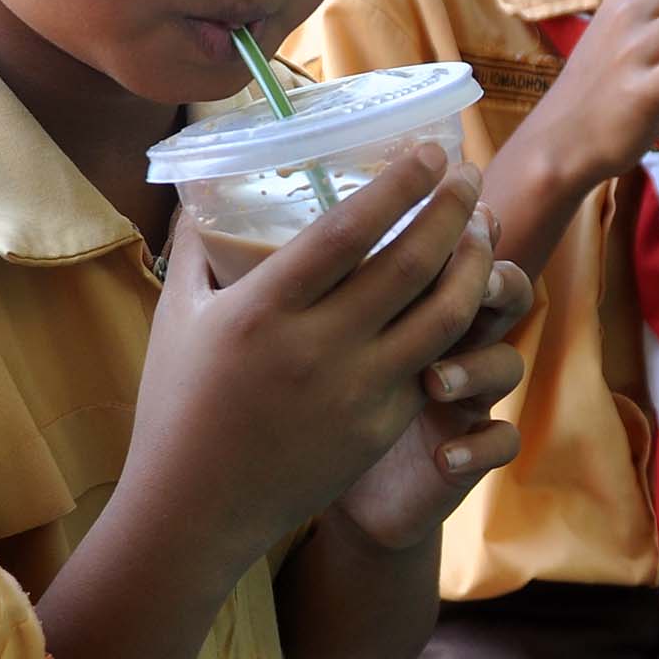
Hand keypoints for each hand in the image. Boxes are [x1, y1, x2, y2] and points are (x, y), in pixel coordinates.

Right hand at [131, 147, 496, 577]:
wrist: (197, 510)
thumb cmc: (178, 404)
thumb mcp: (178, 315)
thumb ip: (196, 247)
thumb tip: (201, 186)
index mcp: (263, 310)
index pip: (349, 230)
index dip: (398, 185)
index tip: (427, 149)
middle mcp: (317, 347)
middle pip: (411, 262)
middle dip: (453, 207)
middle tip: (470, 173)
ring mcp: (357, 392)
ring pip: (444, 315)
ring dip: (473, 263)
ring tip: (480, 228)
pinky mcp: (380, 428)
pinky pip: (432, 364)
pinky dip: (455, 323)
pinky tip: (462, 292)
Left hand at [336, 243, 532, 550]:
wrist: (343, 490)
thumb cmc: (323, 403)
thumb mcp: (318, 339)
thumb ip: (314, 289)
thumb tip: (251, 233)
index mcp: (419, 305)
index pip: (454, 255)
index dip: (465, 238)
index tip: (457, 221)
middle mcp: (454, 343)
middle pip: (503, 297)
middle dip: (492, 283)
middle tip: (477, 285)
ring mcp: (468, 399)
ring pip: (507, 365)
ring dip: (480, 367)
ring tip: (437, 381)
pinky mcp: (469, 454)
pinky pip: (500, 443)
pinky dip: (480, 447)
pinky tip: (446, 457)